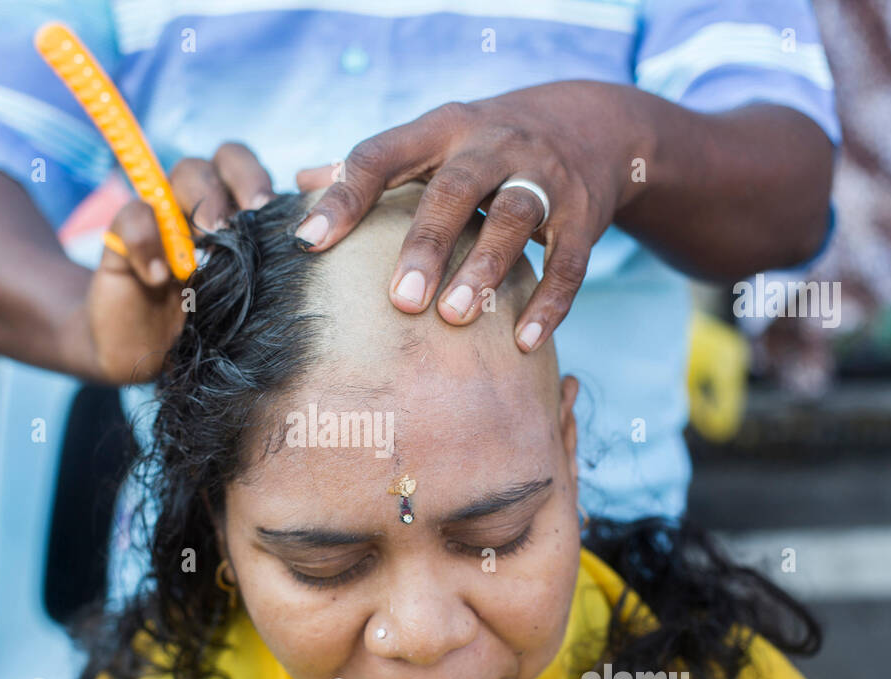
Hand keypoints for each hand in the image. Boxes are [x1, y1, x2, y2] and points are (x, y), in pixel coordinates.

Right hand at [86, 142, 274, 381]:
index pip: (246, 168)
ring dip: (200, 201)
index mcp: (233, 212)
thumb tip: (307, 250)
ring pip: (182, 174)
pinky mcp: (123, 240)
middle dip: (234, 185)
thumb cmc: (206, 327)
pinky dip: (146, 241)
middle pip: (219, 162)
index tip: (269, 212)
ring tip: (207, 243)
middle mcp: (199, 204)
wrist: (143, 353)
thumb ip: (267, 272)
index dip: (256, 179)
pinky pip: (132, 216)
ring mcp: (163, 217)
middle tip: (238, 226)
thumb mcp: (244, 303)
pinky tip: (159, 276)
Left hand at [294, 82, 652, 351]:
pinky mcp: (583, 213)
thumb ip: (371, 166)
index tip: (308, 243)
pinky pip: (568, 261)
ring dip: (484, 269)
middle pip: (454, 190)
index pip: (381, 155)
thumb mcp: (433, 140)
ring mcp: (543, 176)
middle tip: (399, 300)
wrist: (592, 124)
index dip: (343, 197)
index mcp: (440, 130)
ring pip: (512, 219)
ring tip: (454, 317)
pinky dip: (549, 303)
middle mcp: (492, 145)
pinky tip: (524, 342)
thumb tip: (298, 184)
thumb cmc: (484, 146)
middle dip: (426, 244)